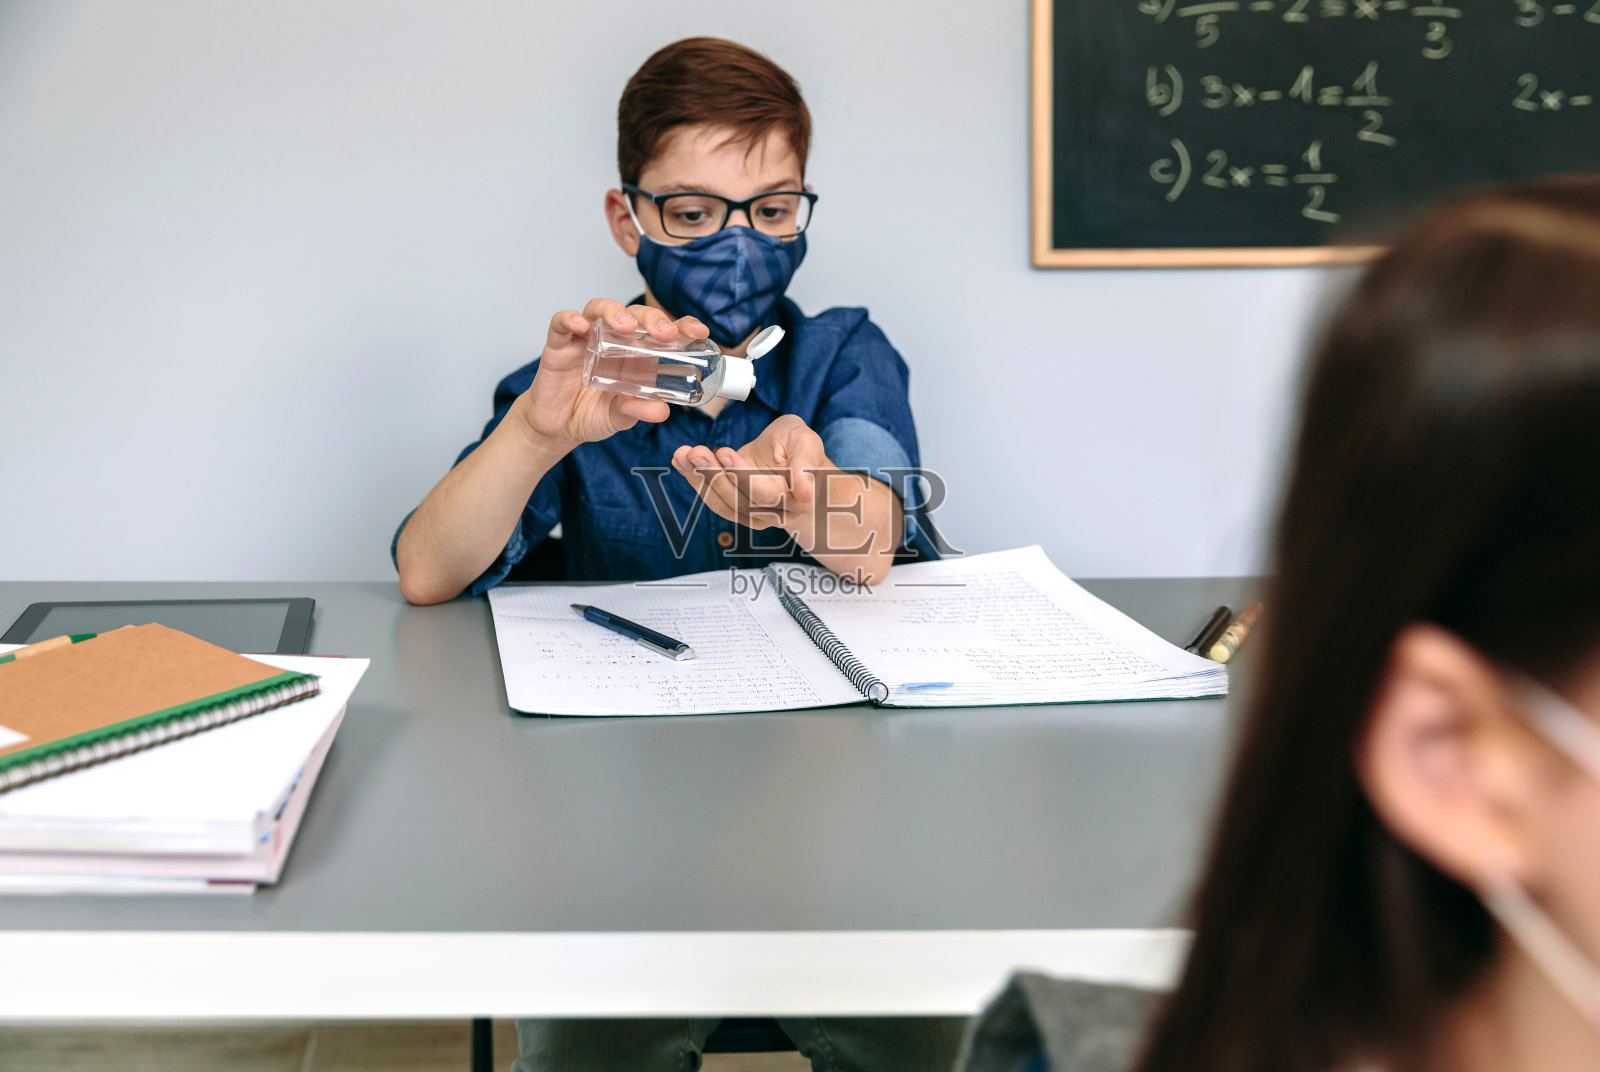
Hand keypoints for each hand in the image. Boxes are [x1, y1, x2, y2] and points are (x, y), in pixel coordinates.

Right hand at [514, 299, 709, 455]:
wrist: (558, 427)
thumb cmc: (592, 414)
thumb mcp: (621, 417)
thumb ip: (638, 411)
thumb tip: (662, 411)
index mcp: (636, 354)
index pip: (662, 331)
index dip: (682, 326)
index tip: (699, 332)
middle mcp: (613, 340)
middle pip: (634, 315)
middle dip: (652, 318)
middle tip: (664, 333)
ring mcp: (585, 339)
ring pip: (599, 309)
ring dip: (614, 311)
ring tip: (626, 325)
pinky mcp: (559, 345)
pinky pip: (562, 323)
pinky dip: (570, 319)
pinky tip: (581, 325)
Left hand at [671, 414, 829, 534]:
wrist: (791, 464)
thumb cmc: (798, 450)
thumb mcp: (806, 441)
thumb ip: (806, 461)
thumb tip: (804, 491)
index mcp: (795, 499)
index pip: (766, 494)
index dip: (742, 475)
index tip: (724, 452)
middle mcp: (774, 513)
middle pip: (740, 501)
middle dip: (714, 475)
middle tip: (696, 451)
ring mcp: (753, 515)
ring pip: (723, 504)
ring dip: (699, 478)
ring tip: (683, 454)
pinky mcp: (735, 509)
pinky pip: (713, 500)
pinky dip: (694, 480)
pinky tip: (680, 461)